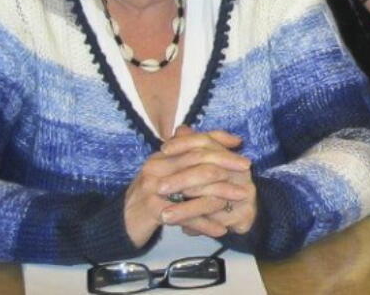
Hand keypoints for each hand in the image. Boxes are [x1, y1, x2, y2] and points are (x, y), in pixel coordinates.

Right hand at [122, 128, 251, 245]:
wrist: (122, 222)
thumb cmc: (150, 196)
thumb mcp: (168, 173)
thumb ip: (190, 158)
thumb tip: (221, 141)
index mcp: (161, 156)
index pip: (192, 141)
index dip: (217, 140)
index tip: (240, 145)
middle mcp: (156, 166)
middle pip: (196, 160)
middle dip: (225, 163)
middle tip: (247, 169)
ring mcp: (153, 188)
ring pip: (193, 187)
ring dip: (221, 193)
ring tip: (242, 196)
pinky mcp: (152, 211)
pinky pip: (184, 216)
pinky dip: (204, 223)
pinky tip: (221, 229)